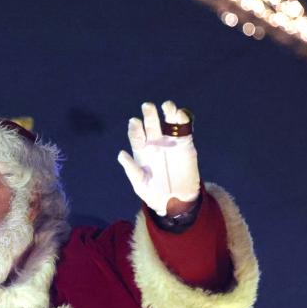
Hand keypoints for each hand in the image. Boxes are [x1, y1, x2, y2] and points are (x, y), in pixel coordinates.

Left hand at [117, 101, 200, 216]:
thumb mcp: (141, 185)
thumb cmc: (155, 194)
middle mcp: (155, 143)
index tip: (135, 122)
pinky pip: (185, 129)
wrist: (177, 201)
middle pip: (151, 125)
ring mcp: (171, 142)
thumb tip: (121, 154)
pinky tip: (180, 114)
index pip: (137, 136)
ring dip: (168, 112)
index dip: (135, 128)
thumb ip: (132, 170)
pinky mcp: (186, 144)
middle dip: (149, 115)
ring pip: (169, 122)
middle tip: (147, 106)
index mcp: (142, 151)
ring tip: (167, 106)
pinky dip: (183, 119)